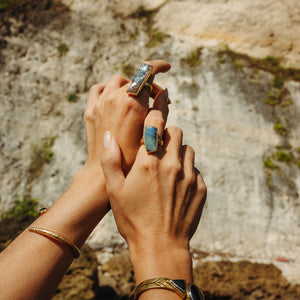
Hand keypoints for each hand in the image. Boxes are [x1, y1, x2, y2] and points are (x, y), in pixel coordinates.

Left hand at [83, 60, 170, 174]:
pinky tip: (116, 98)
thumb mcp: (150, 134)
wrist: (102, 173)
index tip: (167, 67)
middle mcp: (114, 98)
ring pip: (118, 81)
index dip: (159, 66)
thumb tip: (164, 92)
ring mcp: (100, 103)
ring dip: (130, 86)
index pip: (147, 73)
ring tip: (138, 100)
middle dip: (149, 87)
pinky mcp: (90, 110)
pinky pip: (100, 88)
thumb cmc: (131, 159)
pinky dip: (110, 88)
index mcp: (132, 103)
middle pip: (136, 80)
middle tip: (157, 102)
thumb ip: (158, 110)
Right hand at [100, 102, 206, 283]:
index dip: (157, 108)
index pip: (156, 122)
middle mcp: (171, 164)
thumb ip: (110, 160)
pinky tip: (177, 185)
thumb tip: (110, 135)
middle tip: (157, 146)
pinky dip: (187, 169)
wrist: (160, 245)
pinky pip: (195, 168)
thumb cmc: (133, 218)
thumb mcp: (114, 190)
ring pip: (187, 148)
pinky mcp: (200, 187)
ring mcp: (189, 175)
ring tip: (167, 167)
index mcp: (148, 161)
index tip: (160, 96)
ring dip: (178, 151)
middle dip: (166, 133)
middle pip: (175, 131)